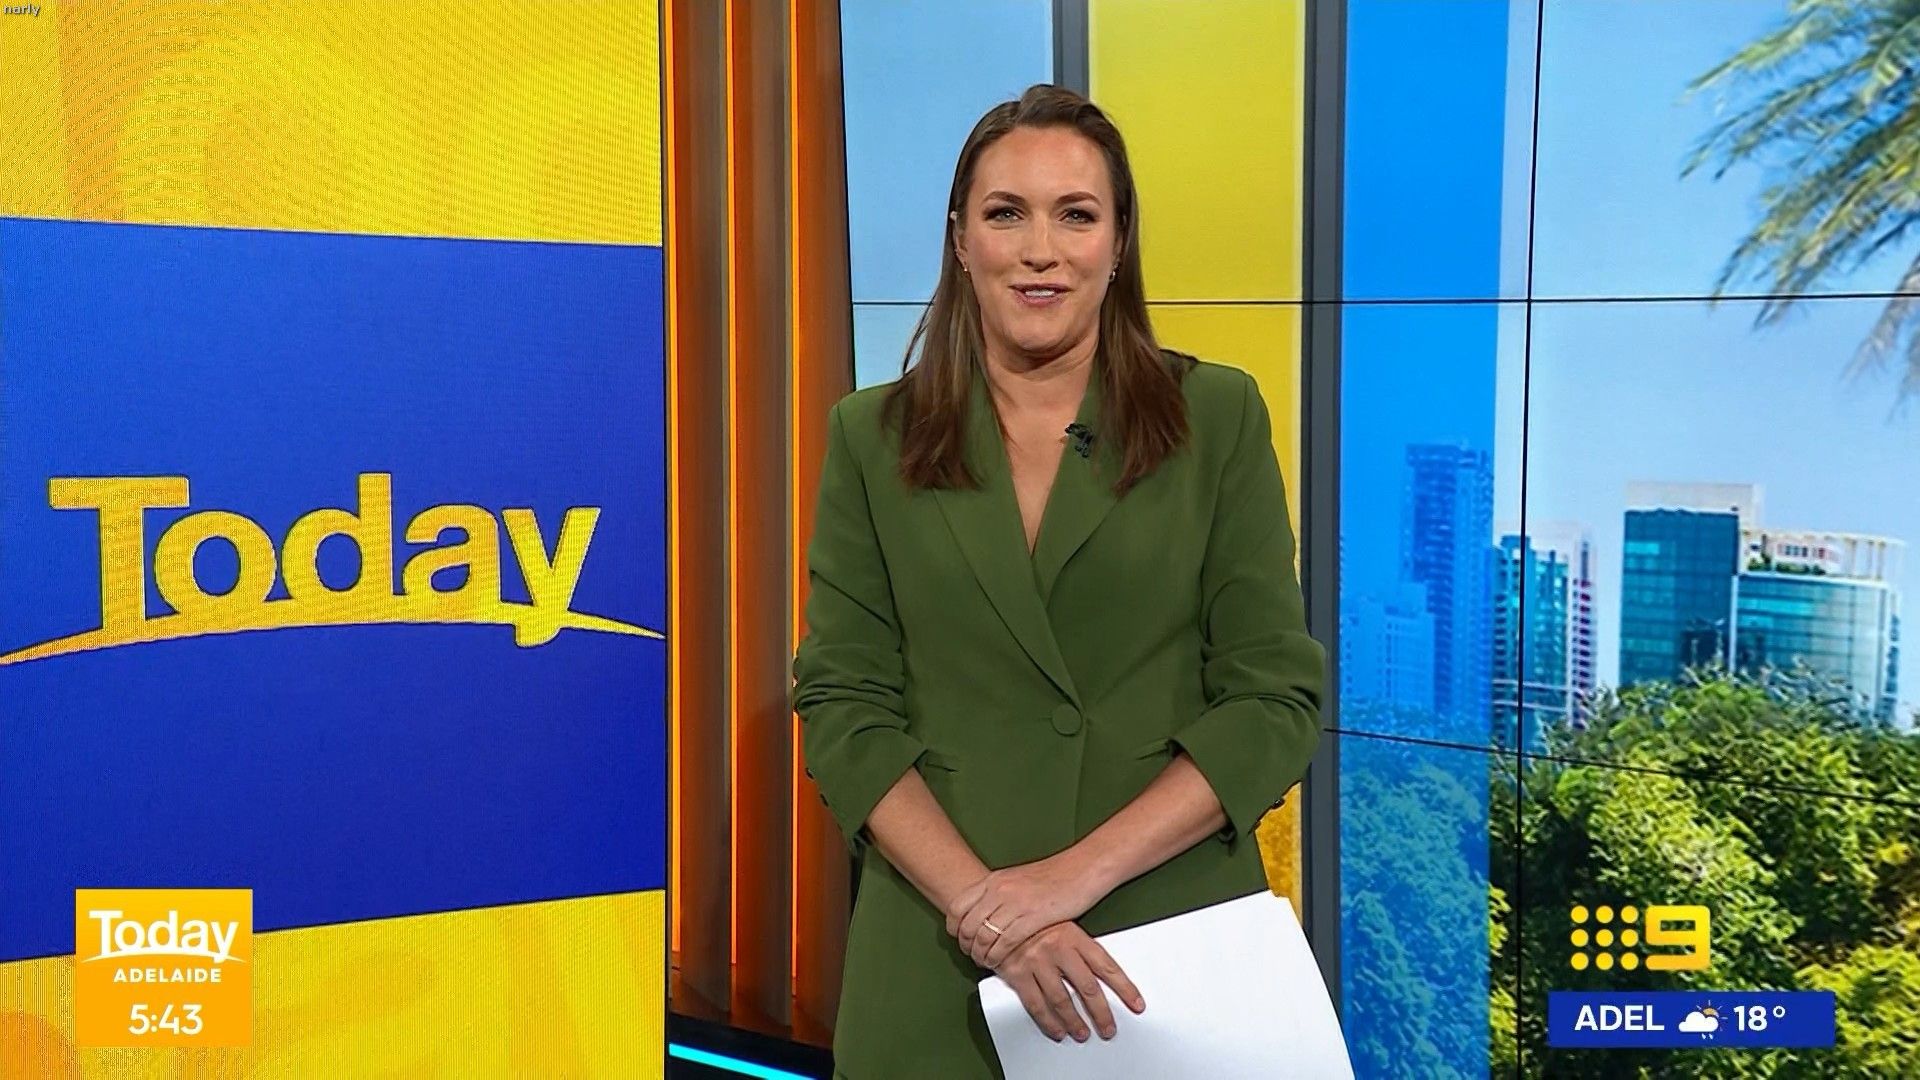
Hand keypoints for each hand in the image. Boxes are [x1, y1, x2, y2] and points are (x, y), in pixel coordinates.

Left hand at [946, 856, 1104, 968]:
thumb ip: (998, 893)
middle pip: (967, 925)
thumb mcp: (1018, 879)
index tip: (957, 938)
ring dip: (980, 954)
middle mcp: (1000, 890)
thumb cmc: (1054, 876)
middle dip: (966, 945)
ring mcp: (1015, 903)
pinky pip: (1005, 943)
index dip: (953, 927)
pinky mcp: (1032, 917)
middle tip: (971, 955)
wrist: (1082, 869)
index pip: (958, 905)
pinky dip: (998, 957)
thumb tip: (983, 913)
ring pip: (983, 936)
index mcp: (994, 879)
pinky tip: (1000, 963)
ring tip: (985, 962)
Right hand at [991, 922, 1144, 1042]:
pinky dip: (1048, 1022)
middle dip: (1101, 1013)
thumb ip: (1080, 947)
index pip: (1106, 966)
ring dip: (1075, 1022)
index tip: (1136, 1003)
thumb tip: (1103, 973)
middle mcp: (1058, 949)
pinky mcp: (1018, 973)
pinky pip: (1036, 1004)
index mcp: (1074, 935)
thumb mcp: (1062, 924)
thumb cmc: (1033, 922)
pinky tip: (1057, 1031)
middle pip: (1087, 988)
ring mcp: (1037, 962)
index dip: (1124, 987)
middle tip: (1108, 1028)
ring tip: (1083, 1034)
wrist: (996, 916)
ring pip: (1062, 1000)